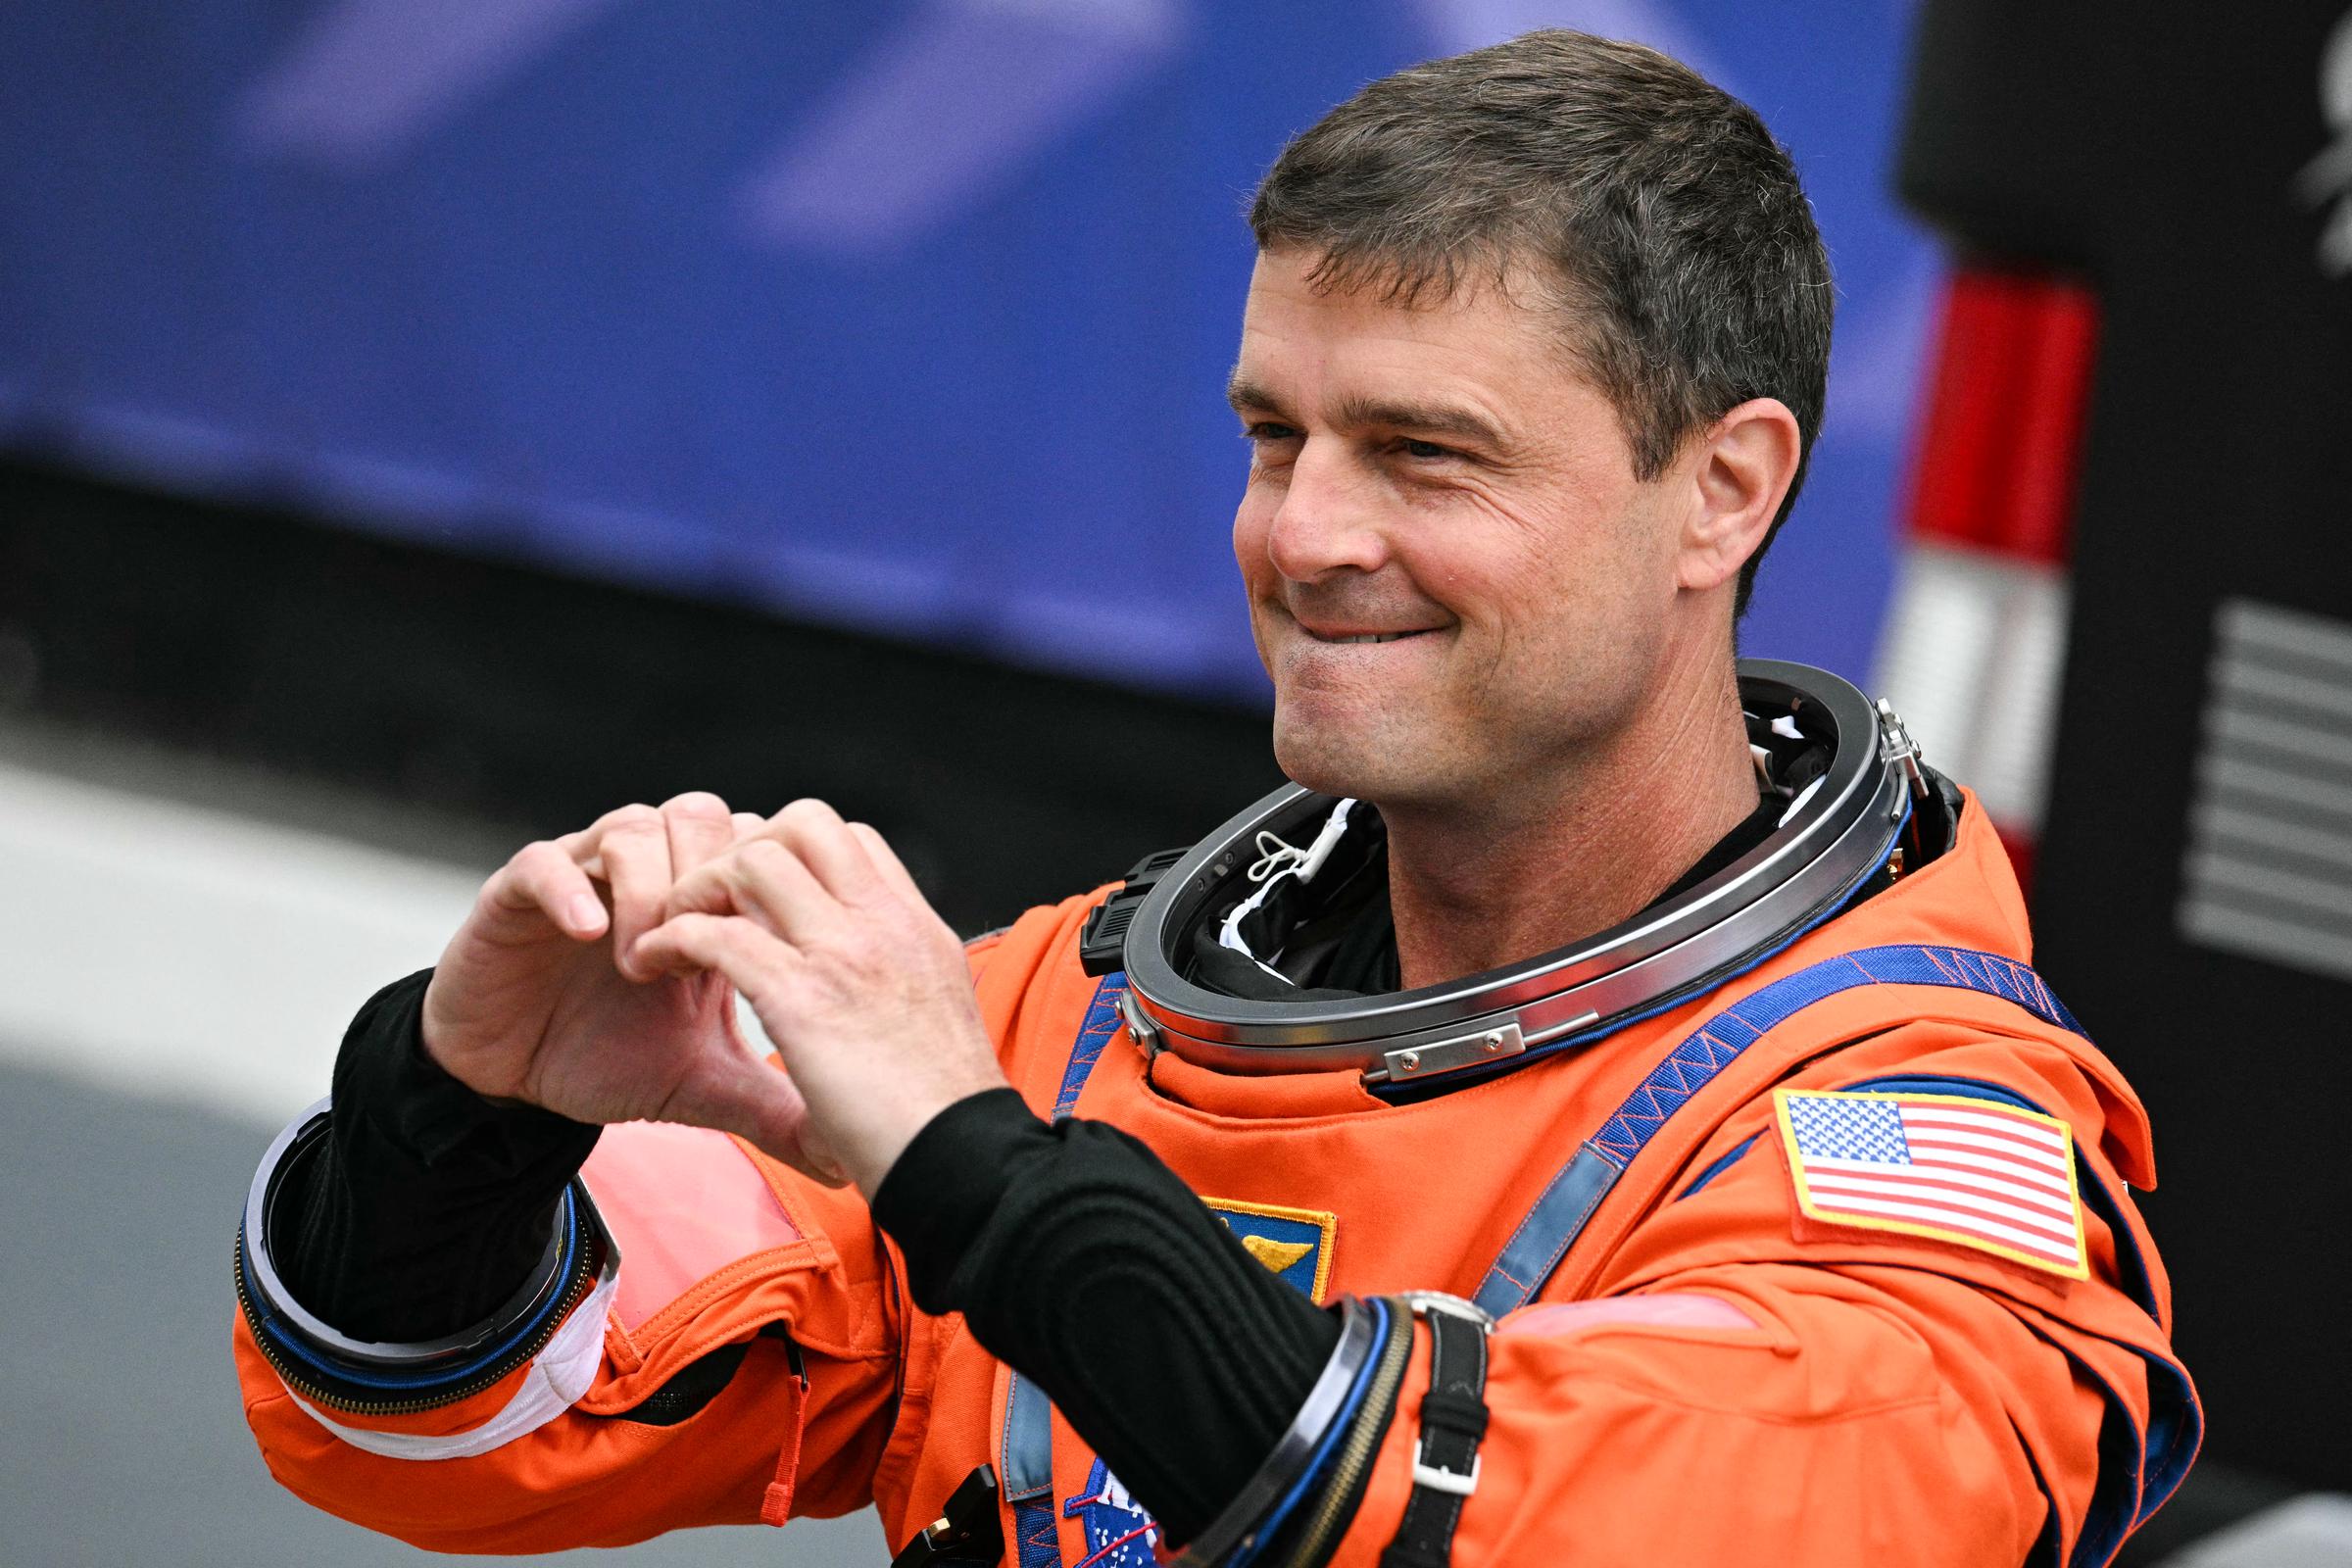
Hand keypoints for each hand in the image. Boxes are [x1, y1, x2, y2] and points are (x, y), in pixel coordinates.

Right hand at [420, 793, 843, 1181]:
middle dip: (713, 878)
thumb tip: (849, 1150)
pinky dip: (573, 888)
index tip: (768, 953)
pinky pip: (546, 861)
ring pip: (636, 825)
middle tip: (706, 952)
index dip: (768, 887)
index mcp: (699, 902)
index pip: (755, 845)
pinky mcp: (515, 890)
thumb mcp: (702, 1082)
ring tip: (643, 962)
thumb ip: (771, 1098)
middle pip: (703, 815)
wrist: (512, 1082)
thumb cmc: (607, 1060)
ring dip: (651, 890)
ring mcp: (582, 873)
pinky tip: (593, 934)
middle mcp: (647, 872)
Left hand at [632, 799, 1008, 1197]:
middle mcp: (885, 925)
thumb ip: (894, 995)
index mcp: (917, 930)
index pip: (852, 838)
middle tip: (709, 907)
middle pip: (802, 823)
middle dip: (741, 850)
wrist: (964, 1166)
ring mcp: (847, 955)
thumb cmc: (942, 1117)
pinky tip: (652, 969)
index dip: (792, 855)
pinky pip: (715, 933)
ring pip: (752, 861)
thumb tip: (867, 1013)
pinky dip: (669, 940)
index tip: (758, 907)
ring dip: (697, 889)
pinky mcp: (802, 999)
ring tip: (673, 936)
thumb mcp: (930, 1027)